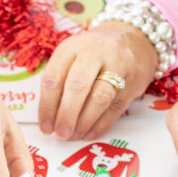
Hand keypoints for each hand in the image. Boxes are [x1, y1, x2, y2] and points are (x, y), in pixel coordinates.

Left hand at [38, 21, 157, 141]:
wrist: (132, 40)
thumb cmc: (92, 56)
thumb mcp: (72, 58)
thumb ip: (59, 83)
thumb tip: (49, 120)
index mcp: (73, 46)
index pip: (54, 77)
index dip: (47, 105)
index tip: (45, 127)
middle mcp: (95, 52)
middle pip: (78, 85)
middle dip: (67, 114)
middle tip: (61, 134)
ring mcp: (118, 65)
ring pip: (99, 97)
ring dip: (84, 122)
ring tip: (74, 136)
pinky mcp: (133, 81)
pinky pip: (116, 107)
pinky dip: (101, 125)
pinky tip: (89, 134)